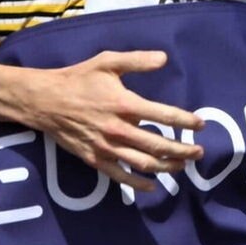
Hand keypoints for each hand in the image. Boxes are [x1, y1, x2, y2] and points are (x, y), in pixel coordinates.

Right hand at [24, 51, 202, 191]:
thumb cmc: (79, 79)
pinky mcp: (94, 158)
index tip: (200, 124)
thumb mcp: (107, 62)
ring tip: (182, 166)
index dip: (185, 121)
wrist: (44, 100)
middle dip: (182, 150)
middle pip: (158, 145)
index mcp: (124, 104)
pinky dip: (138, 184)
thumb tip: (164, 58)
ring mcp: (106, 147)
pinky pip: (119, 176)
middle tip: (199, 152)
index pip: (164, 115)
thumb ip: (136, 60)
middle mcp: (118, 129)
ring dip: (166, 167)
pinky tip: (152, 186)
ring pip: (142, 164)